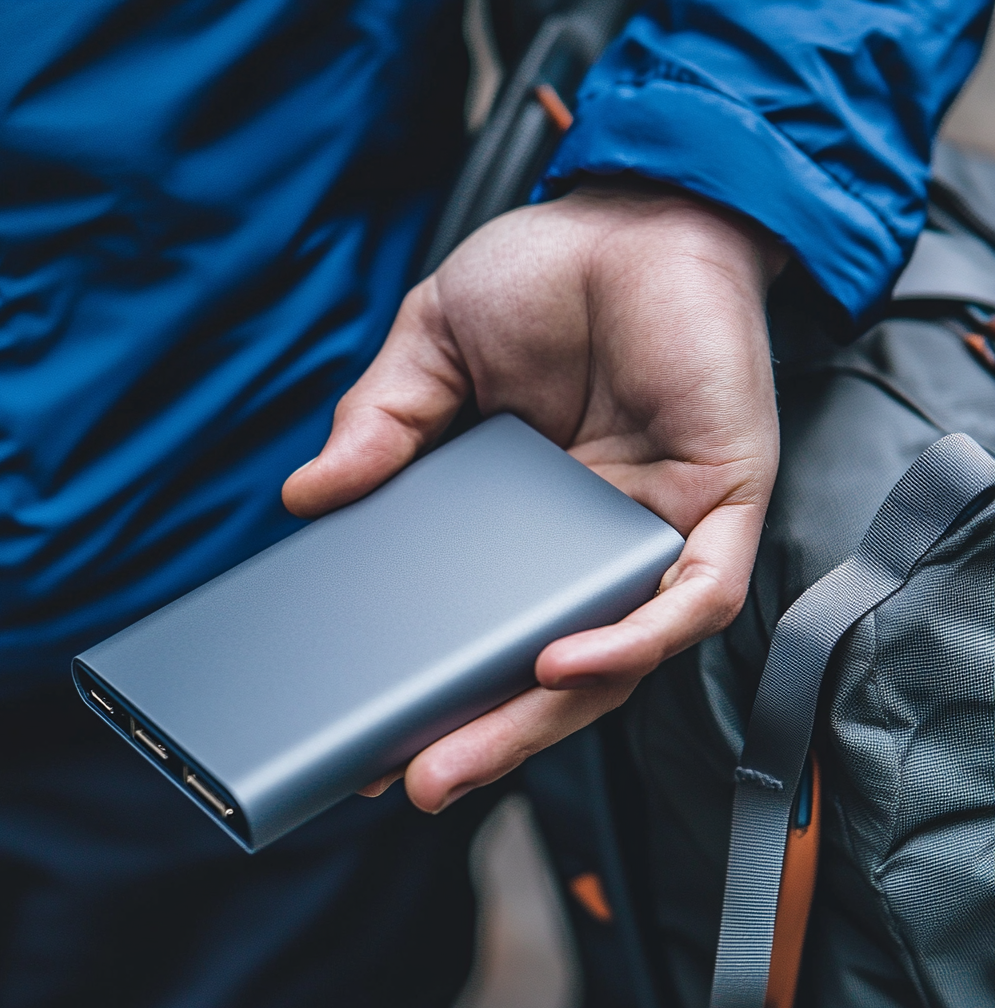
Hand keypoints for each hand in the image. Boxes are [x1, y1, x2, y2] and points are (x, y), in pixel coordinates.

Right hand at [283, 182, 785, 811]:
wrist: (641, 210)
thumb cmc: (544, 276)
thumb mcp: (434, 352)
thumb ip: (381, 426)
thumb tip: (307, 497)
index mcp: (528, 514)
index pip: (485, 621)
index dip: (439, 680)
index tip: (375, 728)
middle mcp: (595, 538)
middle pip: (548, 665)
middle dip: (483, 732)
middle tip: (411, 778)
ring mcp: (657, 528)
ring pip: (616, 657)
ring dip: (542, 716)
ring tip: (458, 757)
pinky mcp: (718, 504)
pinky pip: (689, 600)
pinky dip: (628, 638)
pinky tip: (560, 662)